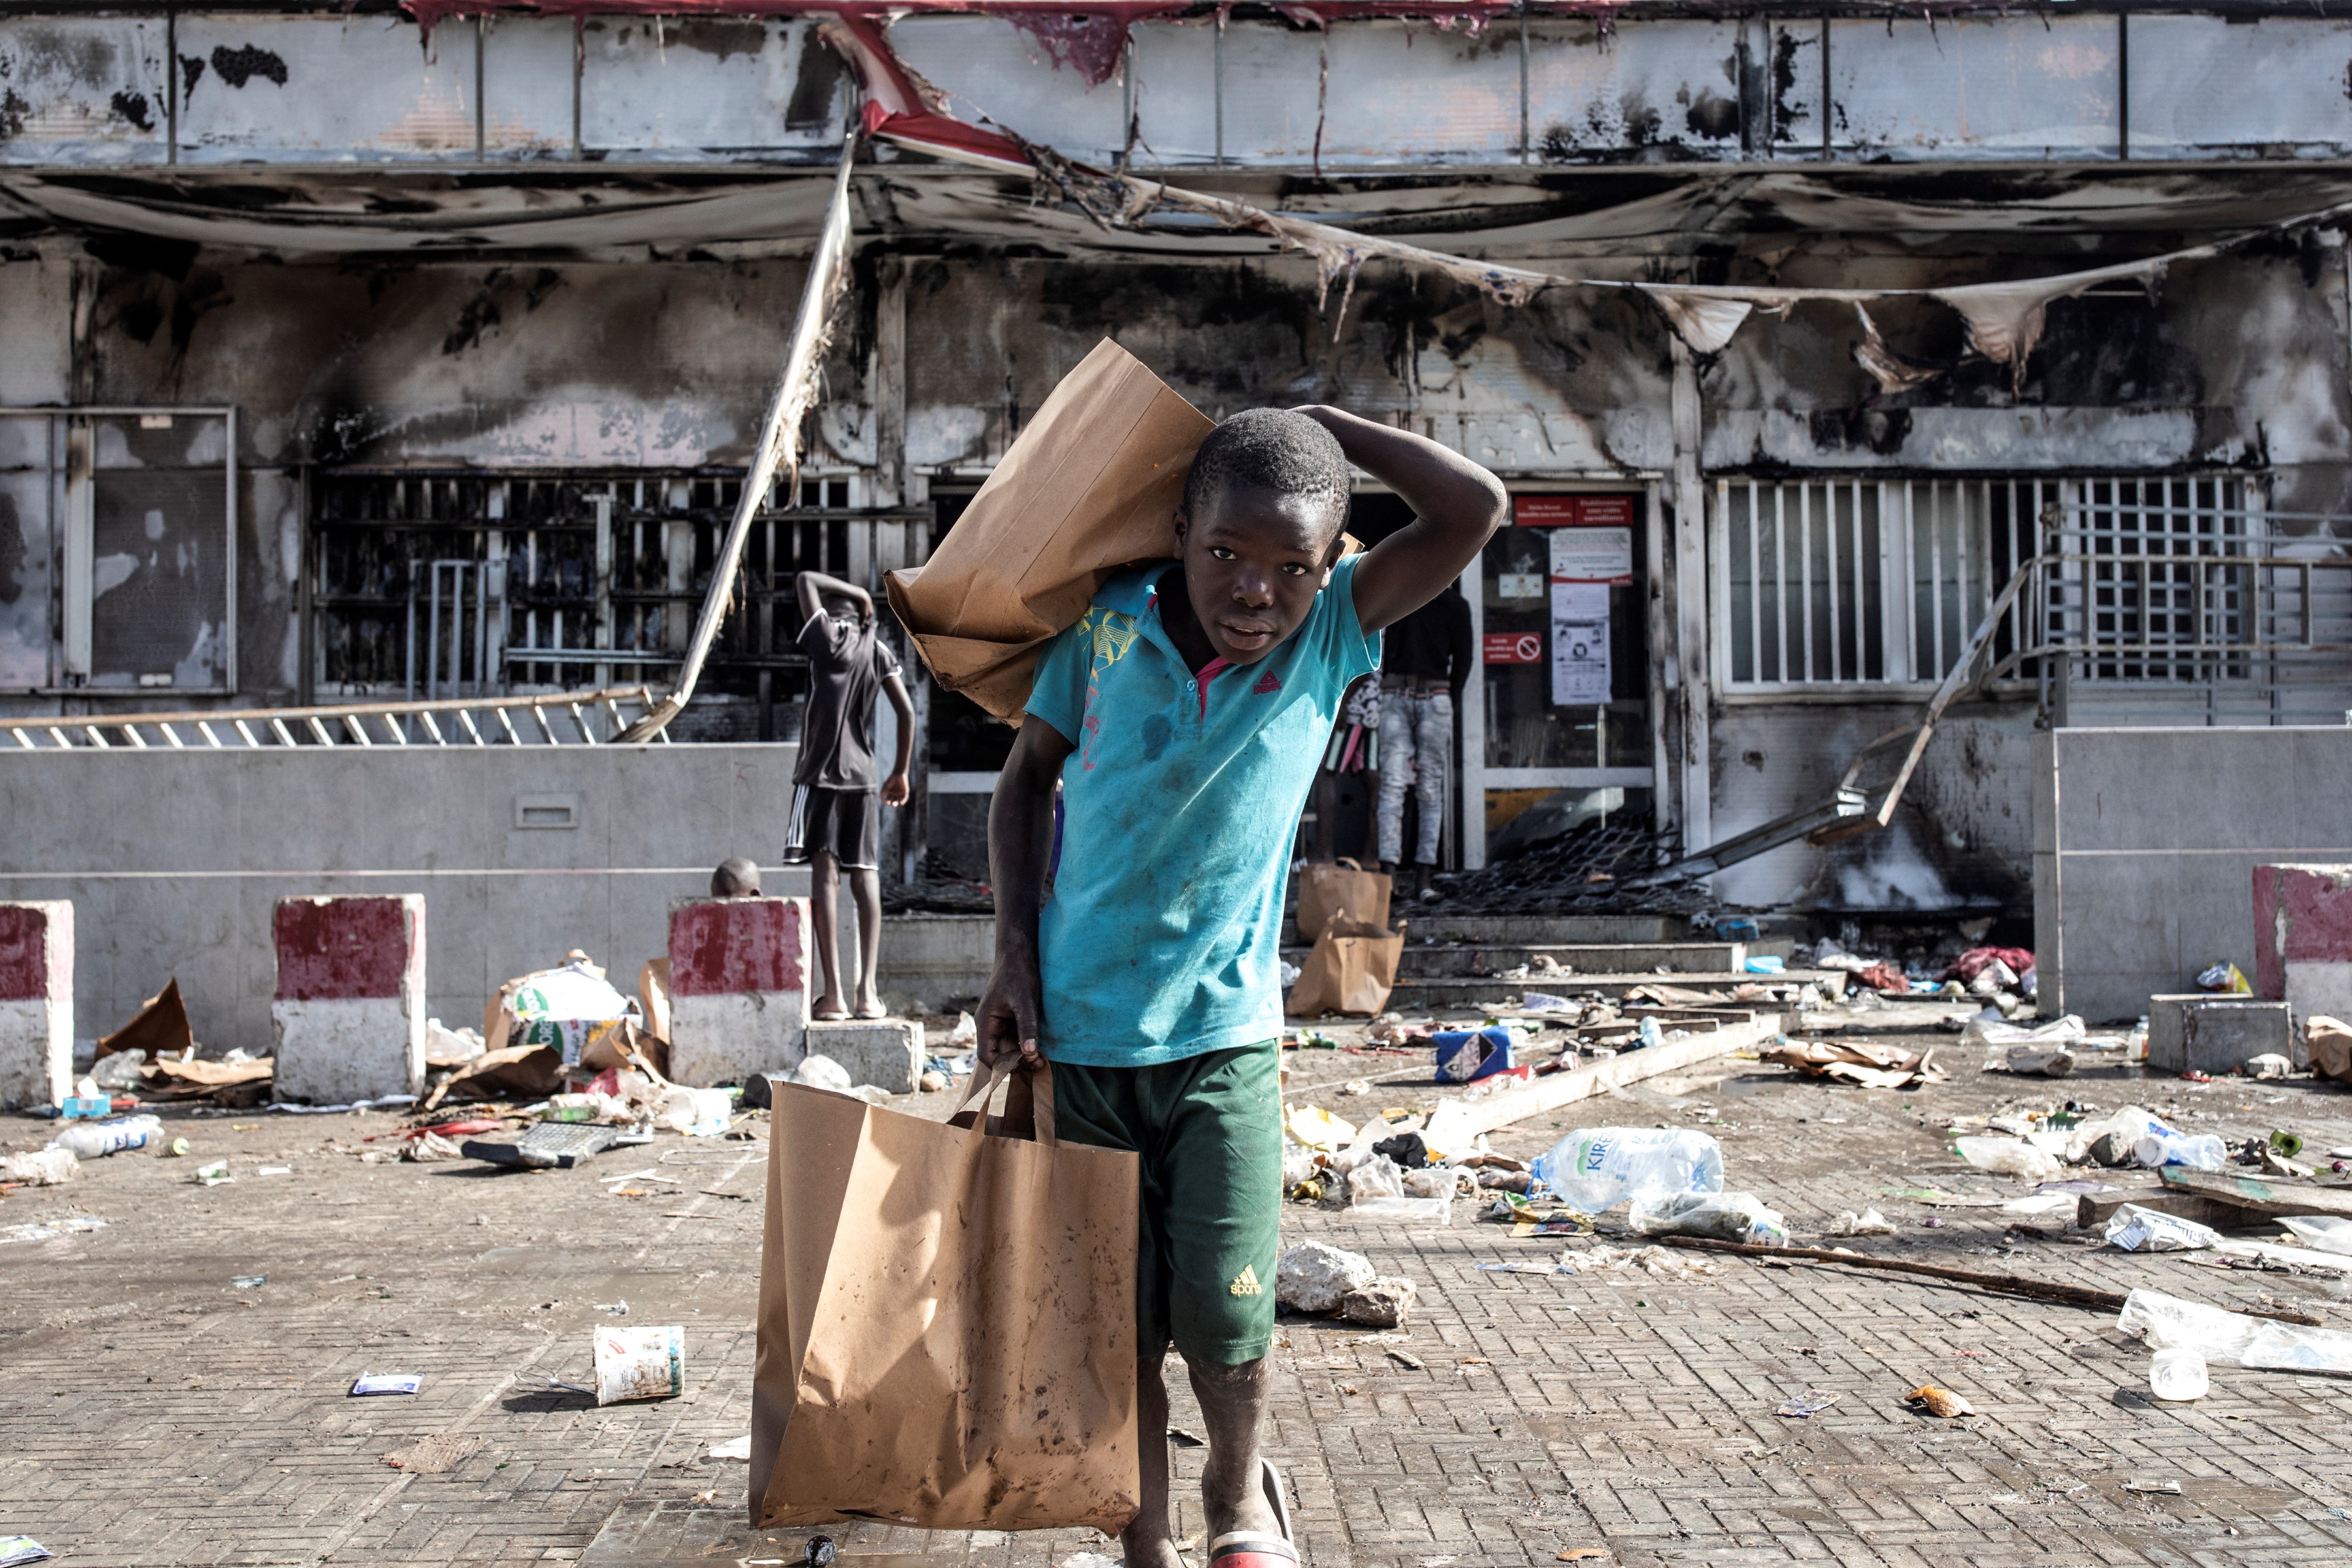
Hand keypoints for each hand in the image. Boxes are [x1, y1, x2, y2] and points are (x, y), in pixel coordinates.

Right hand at [881, 771, 909, 806]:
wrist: (898, 774)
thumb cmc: (891, 779)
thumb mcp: (886, 785)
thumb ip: (883, 791)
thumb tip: (880, 797)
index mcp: (890, 794)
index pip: (888, 800)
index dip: (886, 802)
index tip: (884, 802)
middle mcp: (896, 795)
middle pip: (894, 801)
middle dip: (891, 803)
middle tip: (889, 804)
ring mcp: (901, 794)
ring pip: (899, 800)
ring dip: (897, 803)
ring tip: (894, 805)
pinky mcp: (905, 792)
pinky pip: (905, 798)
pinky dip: (903, 801)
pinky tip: (901, 803)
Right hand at [975, 951, 1041, 1068]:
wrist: (1019, 953)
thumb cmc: (1018, 974)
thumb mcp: (1025, 1001)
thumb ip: (1026, 1026)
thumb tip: (1029, 1053)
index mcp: (986, 1022)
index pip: (987, 1055)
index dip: (1002, 1066)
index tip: (1023, 1067)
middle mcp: (989, 1025)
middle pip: (998, 1055)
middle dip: (1017, 1063)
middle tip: (1039, 1063)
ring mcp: (999, 1023)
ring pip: (1008, 1048)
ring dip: (1023, 1056)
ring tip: (1041, 1058)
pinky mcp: (1010, 1019)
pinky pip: (1015, 1038)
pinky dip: (1026, 1045)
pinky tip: (1040, 1047)